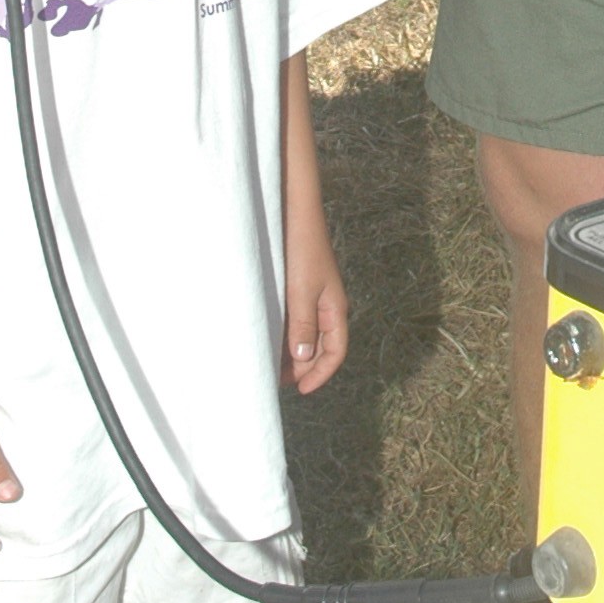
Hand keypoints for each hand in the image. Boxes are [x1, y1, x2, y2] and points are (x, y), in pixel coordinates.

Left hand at [284, 225, 349, 398]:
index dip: (320, 374)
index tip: (301, 390)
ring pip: (305, 335)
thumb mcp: (301, 291)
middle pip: (319, 347)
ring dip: (290, 352)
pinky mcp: (297, 288)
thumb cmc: (301, 249)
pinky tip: (267, 340)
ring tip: (268, 365)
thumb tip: (302, 357)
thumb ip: (302, 325)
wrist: (293, 212)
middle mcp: (326, 306)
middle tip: (275, 380)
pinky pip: (294, 320)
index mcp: (334, 308)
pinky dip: (283, 335)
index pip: (336, 351)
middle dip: (301, 367)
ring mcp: (312, 297)